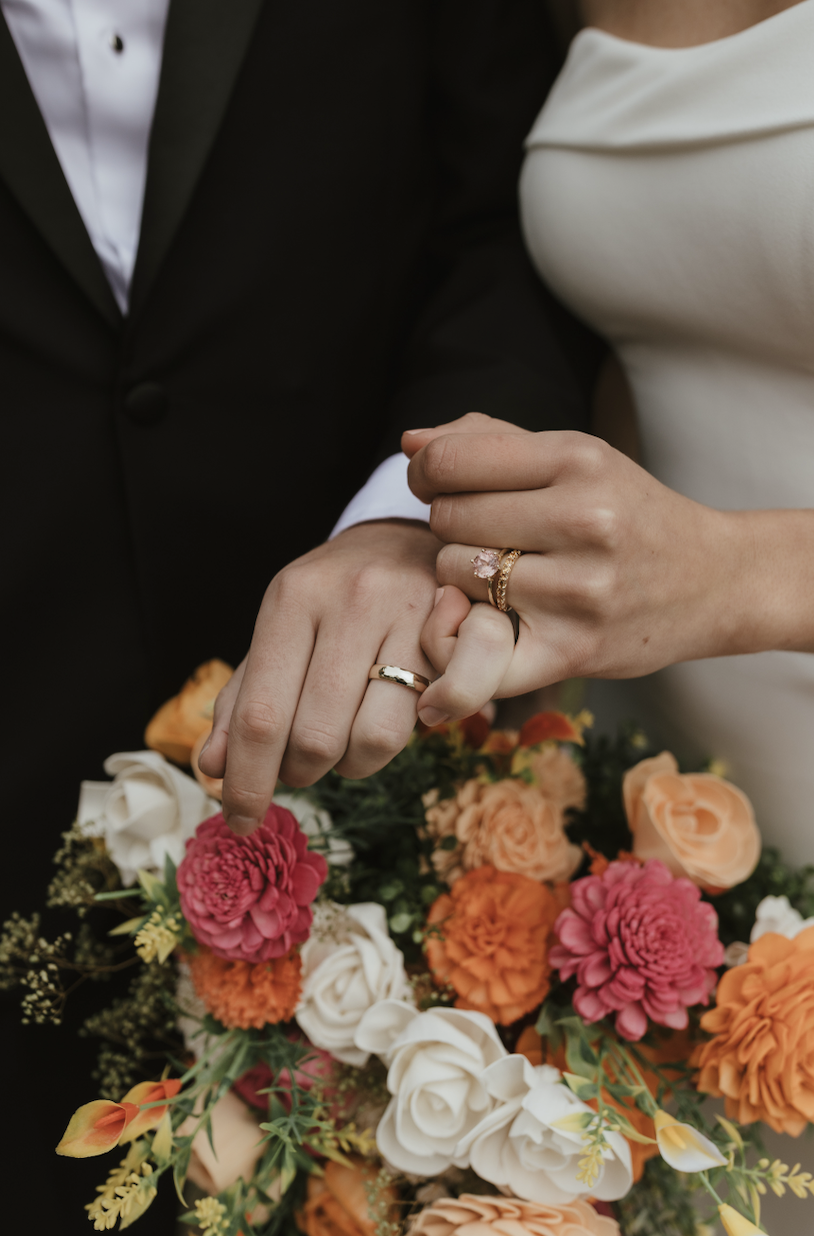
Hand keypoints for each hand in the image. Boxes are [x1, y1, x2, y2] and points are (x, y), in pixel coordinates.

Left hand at [198, 520, 439, 832]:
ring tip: (341, 742)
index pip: (261, 714)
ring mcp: (409, 615)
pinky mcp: (455, 635)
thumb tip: (212, 766)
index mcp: (293, 599)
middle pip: (315, 737)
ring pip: (373, 739)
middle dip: (300, 773)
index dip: (248, 782)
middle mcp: (351, 600)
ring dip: (349, 766)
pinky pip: (422, 723)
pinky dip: (393, 742)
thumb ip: (244, 697)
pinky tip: (381, 723)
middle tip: (298, 766)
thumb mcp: (280, 630)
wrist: (406, 542)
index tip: (239, 822)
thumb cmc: (331, 600)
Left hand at [402, 413, 813, 724]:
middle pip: (447, 518)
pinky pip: (476, 651)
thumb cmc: (629, 514)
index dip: (426, 473)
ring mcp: (579, 589)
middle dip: (450, 524)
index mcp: (579, 459)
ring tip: (498, 574)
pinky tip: (476, 627)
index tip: (436, 485)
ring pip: (454, 574)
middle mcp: (583, 520)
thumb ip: (490, 441)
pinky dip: (460, 642)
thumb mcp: (576, 457)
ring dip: (459, 577)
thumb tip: (410, 441)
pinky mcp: (574, 650)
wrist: (714, 582)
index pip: (451, 460)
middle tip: (481, 534)